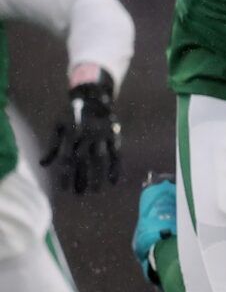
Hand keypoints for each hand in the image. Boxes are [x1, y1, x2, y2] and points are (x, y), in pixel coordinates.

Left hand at [41, 75, 119, 194]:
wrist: (93, 97)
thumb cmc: (72, 114)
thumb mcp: (58, 126)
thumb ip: (52, 146)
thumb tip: (44, 165)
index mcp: (71, 134)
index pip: (66, 158)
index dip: (65, 174)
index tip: (64, 189)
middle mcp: (86, 136)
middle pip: (83, 161)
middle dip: (81, 178)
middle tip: (79, 194)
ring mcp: (101, 136)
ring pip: (100, 159)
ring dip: (98, 176)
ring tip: (96, 191)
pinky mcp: (113, 136)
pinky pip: (116, 154)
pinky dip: (116, 168)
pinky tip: (114, 181)